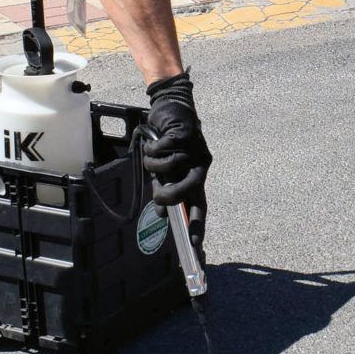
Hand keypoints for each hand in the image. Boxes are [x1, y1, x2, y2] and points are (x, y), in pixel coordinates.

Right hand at [141, 71, 210, 243]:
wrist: (169, 108)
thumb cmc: (166, 143)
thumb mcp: (165, 171)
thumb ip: (165, 190)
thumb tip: (161, 215)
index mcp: (198, 176)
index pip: (201, 204)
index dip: (198, 225)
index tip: (195, 245)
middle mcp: (201, 165)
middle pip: (188, 190)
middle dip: (168, 195)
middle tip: (158, 195)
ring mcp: (196, 150)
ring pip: (170, 168)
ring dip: (154, 164)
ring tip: (153, 155)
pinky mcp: (187, 135)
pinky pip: (163, 150)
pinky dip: (153, 147)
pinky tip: (156, 140)